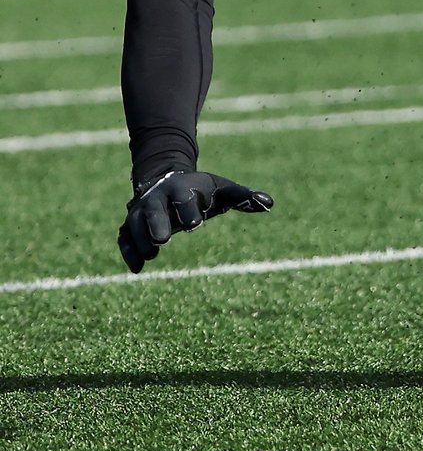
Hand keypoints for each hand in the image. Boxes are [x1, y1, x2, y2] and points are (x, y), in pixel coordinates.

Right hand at [119, 169, 271, 271]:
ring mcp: (141, 212)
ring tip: (151, 256)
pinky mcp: (131, 225)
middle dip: (156, 223)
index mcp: (181, 188)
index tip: (196, 224)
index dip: (188, 210)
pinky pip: (124, 238)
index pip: (183, 198)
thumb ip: (244, 196)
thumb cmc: (202, 190)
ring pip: (134, 224)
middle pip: (153, 210)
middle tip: (163, 240)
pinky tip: (137, 269)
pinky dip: (128, 252)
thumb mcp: (223, 190)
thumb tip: (270, 203)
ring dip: (140, 240)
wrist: (168, 181)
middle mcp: (157, 198)